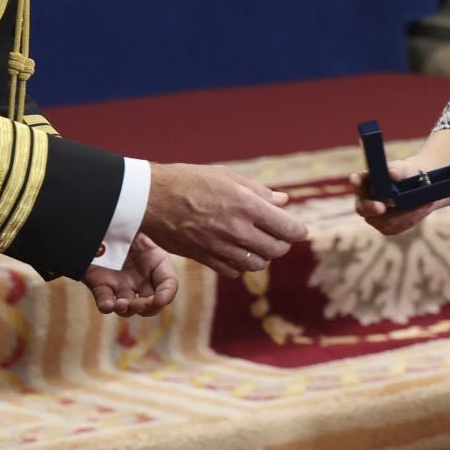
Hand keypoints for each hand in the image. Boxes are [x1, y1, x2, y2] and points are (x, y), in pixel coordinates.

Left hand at [83, 233, 177, 316]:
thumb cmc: (122, 221)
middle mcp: (141, 278)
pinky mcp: (102, 286)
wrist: (98, 224)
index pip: (168, 285)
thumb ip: (146, 232)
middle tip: (138, 304)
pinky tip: (107, 305)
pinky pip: (105, 300)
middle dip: (147, 307)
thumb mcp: (139, 224)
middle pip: (151, 302)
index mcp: (156, 262)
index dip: (166, 296)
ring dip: (127, 309)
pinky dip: (106, 305)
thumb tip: (160, 230)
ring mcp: (121, 285)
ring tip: (120, 304)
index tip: (158, 300)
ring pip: (128, 307)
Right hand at [142, 162, 308, 278]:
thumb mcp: (227, 176)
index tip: (299, 231)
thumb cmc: (189, 181)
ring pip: (257, 265)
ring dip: (262, 256)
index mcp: (247, 206)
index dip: (298, 231)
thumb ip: (258, 192)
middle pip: (276, 250)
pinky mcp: (205, 259)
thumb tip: (283, 201)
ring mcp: (221, 247)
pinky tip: (236, 252)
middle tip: (277, 236)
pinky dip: (240, 266)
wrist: (151, 199)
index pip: (287, 229)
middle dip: (282, 244)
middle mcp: (237, 230)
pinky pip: (233, 272)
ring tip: (256, 244)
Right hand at [351, 163, 442, 235]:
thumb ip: (397, 170)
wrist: (418, 190)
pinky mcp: (386, 228)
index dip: (356, 181)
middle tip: (380, 207)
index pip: (357, 182)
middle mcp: (365, 201)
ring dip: (400, 213)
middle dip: (371, 208)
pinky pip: (396, 226)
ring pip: (383, 220)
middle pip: (363, 208)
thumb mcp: (403, 169)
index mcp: (365, 183)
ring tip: (417, 204)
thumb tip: (393, 174)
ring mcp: (373, 217)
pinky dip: (409, 218)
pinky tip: (419, 210)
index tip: (356, 178)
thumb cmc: (405, 175)